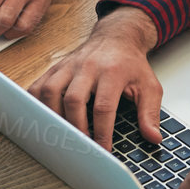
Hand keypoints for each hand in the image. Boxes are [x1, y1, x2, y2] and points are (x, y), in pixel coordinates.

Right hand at [27, 6, 161, 149]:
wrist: (117, 37)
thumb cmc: (131, 64)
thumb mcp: (149, 86)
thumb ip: (150, 113)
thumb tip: (153, 137)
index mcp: (112, 72)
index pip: (104, 107)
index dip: (102, 132)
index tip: (103, 151)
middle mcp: (88, 67)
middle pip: (73, 99)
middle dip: (75, 127)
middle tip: (80, 147)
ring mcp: (69, 66)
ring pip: (50, 91)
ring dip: (52, 117)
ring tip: (60, 135)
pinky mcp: (56, 67)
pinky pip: (38, 85)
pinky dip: (35, 104)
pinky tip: (42, 118)